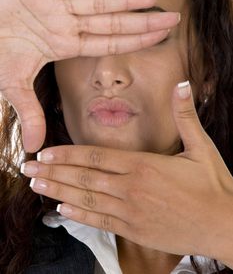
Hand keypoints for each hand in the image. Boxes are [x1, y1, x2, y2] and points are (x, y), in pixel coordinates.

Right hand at [0, 0, 179, 151]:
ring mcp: (53, 6)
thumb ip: (29, 112)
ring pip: (95, 2)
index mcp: (65, 46)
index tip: (160, 40)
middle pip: (111, 24)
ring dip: (123, 0)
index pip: (108, 45)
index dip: (135, 42)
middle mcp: (65, 25)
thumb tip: (35, 147)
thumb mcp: (13, 86)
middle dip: (141, 22)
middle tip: (173, 20)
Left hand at [21, 81, 231, 258]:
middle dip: (54, 172)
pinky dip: (79, 215)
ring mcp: (131, 212)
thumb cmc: (213, 185)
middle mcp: (132, 188)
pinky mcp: (135, 230)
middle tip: (28, 168)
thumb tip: (183, 83)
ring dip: (58, 191)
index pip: (97, 157)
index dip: (68, 154)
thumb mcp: (201, 146)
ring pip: (87, 200)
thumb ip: (185, 115)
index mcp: (144, 165)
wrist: (225, 225)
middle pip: (85, 178)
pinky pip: (100, 221)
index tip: (46, 152)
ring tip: (36, 185)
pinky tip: (61, 210)